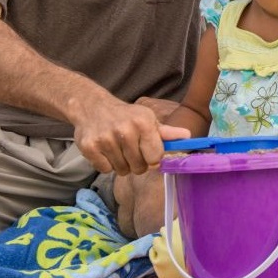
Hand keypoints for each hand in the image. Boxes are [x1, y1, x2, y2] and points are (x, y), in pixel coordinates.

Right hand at [73, 96, 187, 176]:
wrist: (92, 107)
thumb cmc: (126, 116)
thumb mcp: (148, 119)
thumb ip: (167, 132)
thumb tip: (188, 136)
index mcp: (143, 122)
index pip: (155, 158)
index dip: (153, 158)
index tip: (148, 152)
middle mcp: (125, 130)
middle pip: (139, 167)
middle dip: (137, 163)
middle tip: (131, 150)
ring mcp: (105, 139)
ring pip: (122, 170)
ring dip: (122, 164)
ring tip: (118, 149)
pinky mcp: (89, 147)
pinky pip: (105, 169)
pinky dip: (106, 164)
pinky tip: (105, 150)